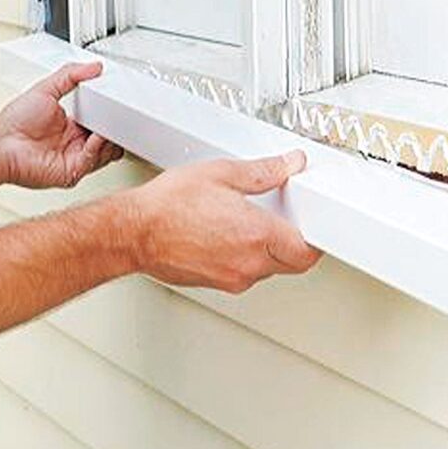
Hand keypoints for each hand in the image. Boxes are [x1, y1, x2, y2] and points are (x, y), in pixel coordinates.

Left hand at [0, 62, 123, 189]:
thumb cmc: (14, 121)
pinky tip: (95, 136)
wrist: (0, 143)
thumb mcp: (46, 88)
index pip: (100, 123)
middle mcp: (73, 144)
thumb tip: (93, 67)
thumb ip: (71, 75)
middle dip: (115, 129)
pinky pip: (93, 161)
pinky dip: (98, 148)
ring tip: (107, 125)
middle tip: (118, 116)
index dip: (109, 116)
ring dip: (110, 139)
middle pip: (108, 140)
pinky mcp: (71, 172)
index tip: (115, 103)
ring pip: (106, 153)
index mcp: (70, 126)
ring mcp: (74, 159)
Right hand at [126, 151, 320, 292]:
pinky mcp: (215, 284)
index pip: (307, 252)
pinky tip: (224, 236)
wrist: (133, 232)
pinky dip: (242, 258)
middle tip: (283, 221)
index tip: (311, 226)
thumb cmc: (167, 205)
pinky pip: (241, 274)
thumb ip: (262, 171)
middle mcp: (248, 263)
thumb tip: (288, 164)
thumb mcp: (220, 173)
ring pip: (266, 270)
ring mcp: (231, 278)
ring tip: (245, 224)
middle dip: (292, 244)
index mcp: (257, 235)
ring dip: (265, 251)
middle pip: (291, 263)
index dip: (314, 239)